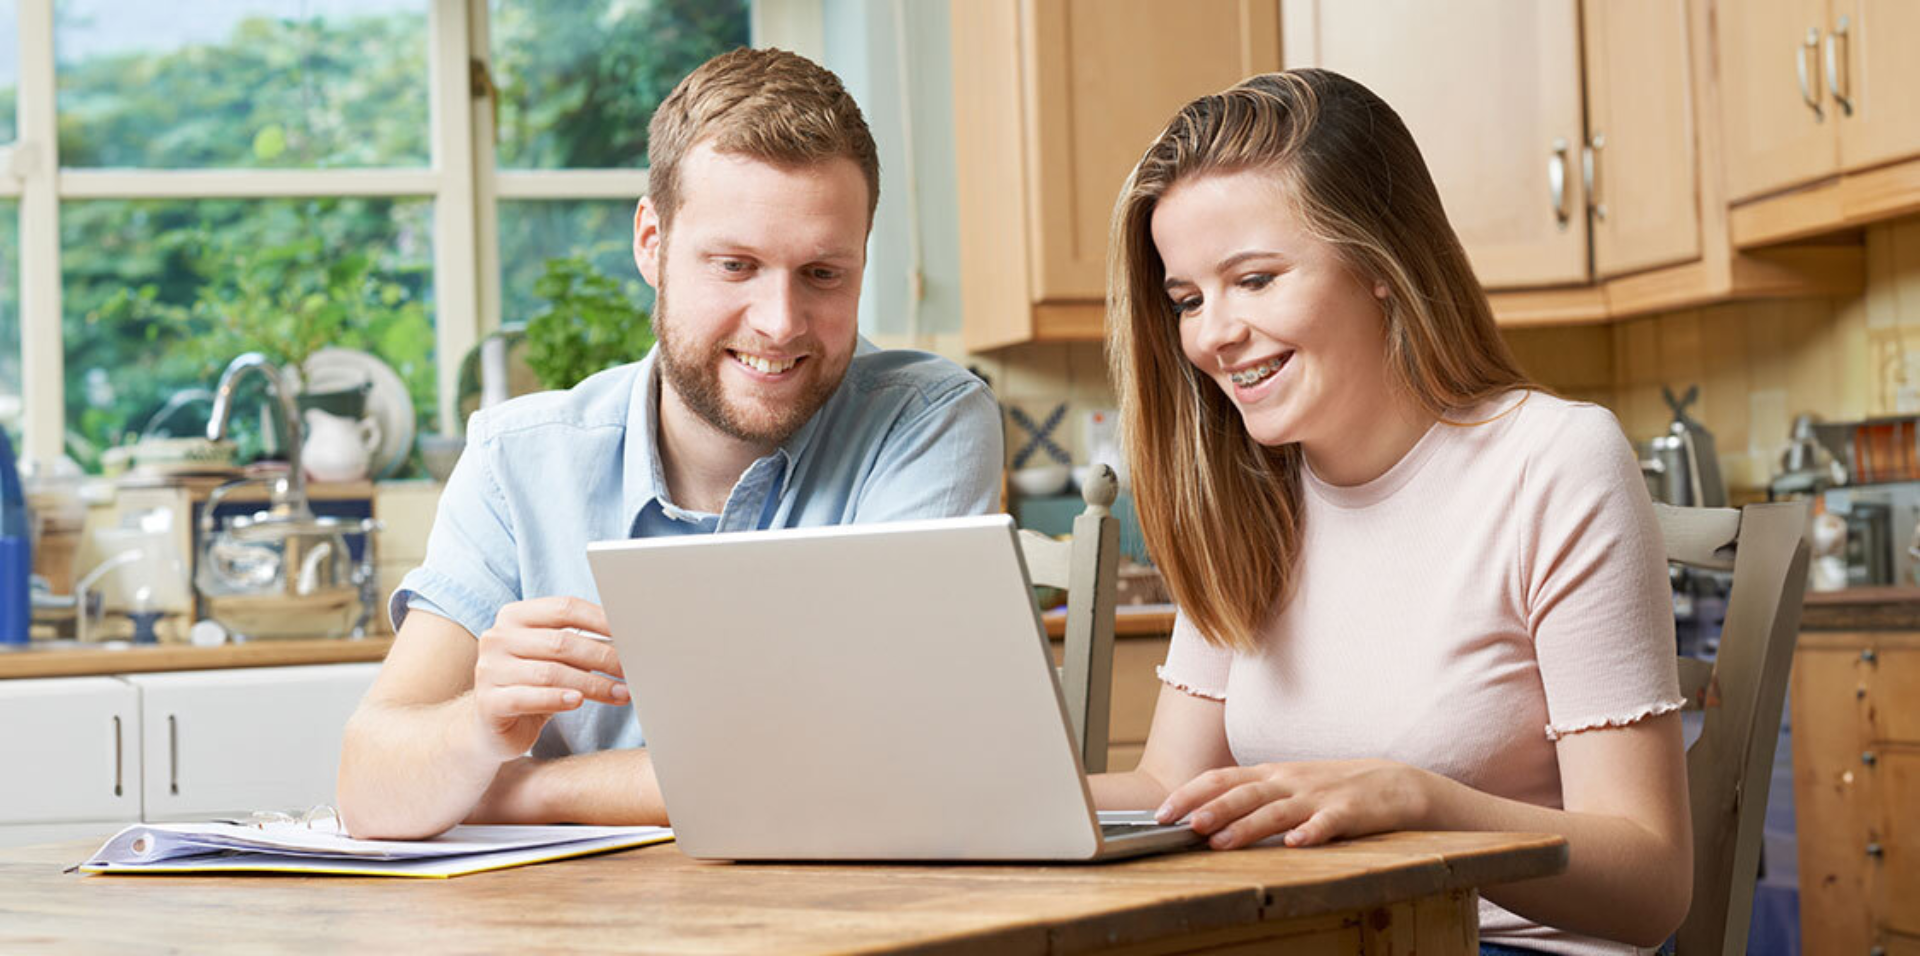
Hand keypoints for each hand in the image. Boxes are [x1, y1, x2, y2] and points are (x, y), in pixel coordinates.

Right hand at [470, 597, 628, 760]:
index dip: (601, 619)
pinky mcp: (488, 702)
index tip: (630, 633)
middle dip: (603, 657)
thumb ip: (579, 644)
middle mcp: (498, 638)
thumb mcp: (554, 659)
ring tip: (621, 693)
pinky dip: (558, 698)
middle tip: (631, 670)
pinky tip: (579, 701)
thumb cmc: (532, 685)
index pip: (564, 608)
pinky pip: (528, 697)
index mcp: (514, 616)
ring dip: (593, 684)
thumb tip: (626, 641)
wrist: (491, 726)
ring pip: (551, 672)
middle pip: (562, 642)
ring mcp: (489, 670)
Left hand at [1155, 759, 1432, 849]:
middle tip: (1186, 826)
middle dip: (1212, 809)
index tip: (1163, 812)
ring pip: (1276, 811)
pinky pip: (1326, 824)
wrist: (1392, 784)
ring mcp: (1317, 796)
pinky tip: (1295, 844)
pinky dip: (1310, 833)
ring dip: (1247, 826)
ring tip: (1221, 842)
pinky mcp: (1347, 812)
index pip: (1222, 779)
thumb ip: (1252, 797)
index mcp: (1270, 774)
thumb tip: (1204, 814)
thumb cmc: (1330, 788)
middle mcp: (1288, 781)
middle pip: (1244, 793)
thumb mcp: (1287, 785)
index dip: (1191, 794)